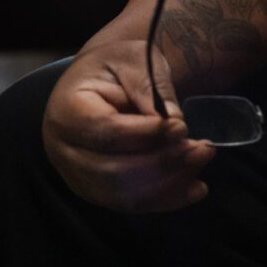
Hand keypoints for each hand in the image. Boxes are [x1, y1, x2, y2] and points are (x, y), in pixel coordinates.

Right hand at [41, 36, 216, 212]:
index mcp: (66, 111)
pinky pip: (131, 204)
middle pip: (112, 170)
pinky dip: (165, 200)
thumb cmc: (116, 67)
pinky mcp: (96, 191)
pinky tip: (196, 188)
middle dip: (163, 162)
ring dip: (169, 183)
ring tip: (202, 159)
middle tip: (202, 148)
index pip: (104, 131)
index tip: (181, 127)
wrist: (102, 81)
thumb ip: (150, 89)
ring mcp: (77, 176)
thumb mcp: (134, 61)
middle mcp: (64, 150)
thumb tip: (173, 123)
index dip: (145, 134)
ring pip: (122, 195)